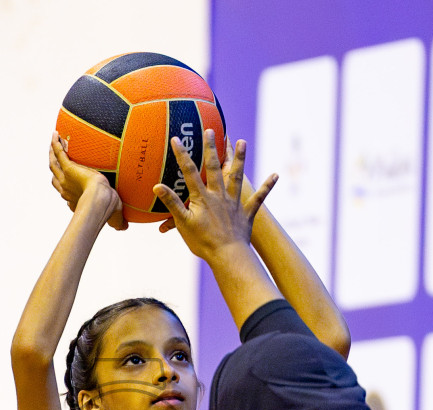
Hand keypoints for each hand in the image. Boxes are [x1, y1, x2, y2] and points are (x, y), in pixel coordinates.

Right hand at [50, 132, 125, 230]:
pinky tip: (55, 136)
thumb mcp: (114, 216)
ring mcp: (66, 178)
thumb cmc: (107, 210)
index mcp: (74, 199)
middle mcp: (66, 189)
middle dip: (54, 166)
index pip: (65, 192)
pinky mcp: (69, 168)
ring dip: (51, 153)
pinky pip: (59, 154)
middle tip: (54, 157)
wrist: (101, 202)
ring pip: (53, 163)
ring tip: (53, 142)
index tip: (66, 182)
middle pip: (55, 176)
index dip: (64, 187)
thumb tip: (125, 228)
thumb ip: (118, 222)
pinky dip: (55, 144)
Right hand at [152, 132, 275, 254]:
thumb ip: (172, 203)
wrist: (228, 256)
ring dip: (240, 159)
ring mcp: (234, 203)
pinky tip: (275, 175)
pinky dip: (267, 187)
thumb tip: (157, 186)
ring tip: (242, 142)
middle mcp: (220, 195)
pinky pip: (258, 198)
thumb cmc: (203, 242)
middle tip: (210, 130)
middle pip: (214, 167)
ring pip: (237, 177)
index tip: (177, 139)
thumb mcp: (183, 223)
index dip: (182, 155)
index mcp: (203, 197)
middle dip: (211, 148)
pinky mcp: (246, 213)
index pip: (189, 172)